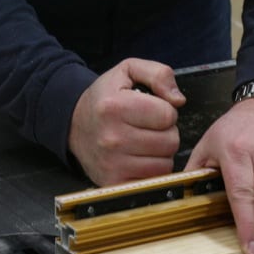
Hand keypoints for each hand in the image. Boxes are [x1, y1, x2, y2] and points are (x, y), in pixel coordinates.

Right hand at [68, 58, 185, 185]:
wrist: (74, 124)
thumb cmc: (105, 98)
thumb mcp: (128, 71)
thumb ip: (159, 74)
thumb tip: (179, 100)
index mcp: (115, 107)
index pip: (167, 115)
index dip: (166, 111)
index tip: (152, 111)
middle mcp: (111, 138)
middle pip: (170, 142)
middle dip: (166, 133)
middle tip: (148, 128)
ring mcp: (112, 164)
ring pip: (164, 164)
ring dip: (160, 154)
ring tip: (144, 143)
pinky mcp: (113, 182)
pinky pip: (152, 181)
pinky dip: (151, 172)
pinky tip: (139, 159)